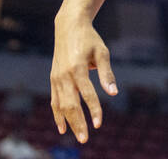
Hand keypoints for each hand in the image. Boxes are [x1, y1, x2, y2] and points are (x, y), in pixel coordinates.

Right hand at [51, 16, 116, 143]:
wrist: (69, 27)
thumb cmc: (90, 40)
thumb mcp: (102, 53)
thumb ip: (107, 74)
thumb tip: (114, 93)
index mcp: (78, 68)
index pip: (87, 94)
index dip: (94, 110)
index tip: (99, 123)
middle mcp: (64, 75)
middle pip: (70, 104)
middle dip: (78, 123)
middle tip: (85, 139)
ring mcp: (56, 78)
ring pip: (60, 105)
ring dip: (68, 122)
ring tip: (77, 137)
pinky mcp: (53, 79)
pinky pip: (54, 101)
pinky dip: (57, 115)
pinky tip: (62, 128)